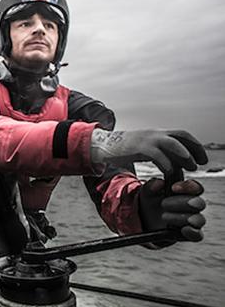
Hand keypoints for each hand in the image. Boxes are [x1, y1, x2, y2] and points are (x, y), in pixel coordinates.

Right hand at [90, 129, 207, 174]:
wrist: (104, 145)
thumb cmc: (125, 149)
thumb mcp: (146, 148)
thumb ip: (161, 153)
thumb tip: (176, 164)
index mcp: (157, 133)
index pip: (182, 134)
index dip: (195, 145)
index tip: (202, 158)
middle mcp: (154, 134)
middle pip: (181, 136)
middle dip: (194, 149)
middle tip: (200, 163)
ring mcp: (146, 140)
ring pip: (172, 144)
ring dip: (184, 156)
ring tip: (190, 168)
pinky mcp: (138, 148)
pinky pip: (158, 155)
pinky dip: (167, 164)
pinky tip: (169, 172)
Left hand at [139, 178, 205, 241]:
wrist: (143, 220)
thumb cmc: (151, 202)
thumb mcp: (147, 192)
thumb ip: (151, 185)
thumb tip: (159, 183)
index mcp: (185, 193)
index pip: (195, 187)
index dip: (189, 186)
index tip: (174, 187)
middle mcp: (192, 207)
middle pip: (198, 203)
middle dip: (182, 203)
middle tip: (164, 203)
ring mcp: (191, 221)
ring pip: (198, 219)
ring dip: (182, 218)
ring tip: (164, 216)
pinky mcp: (188, 234)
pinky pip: (197, 235)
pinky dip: (193, 233)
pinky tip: (184, 229)